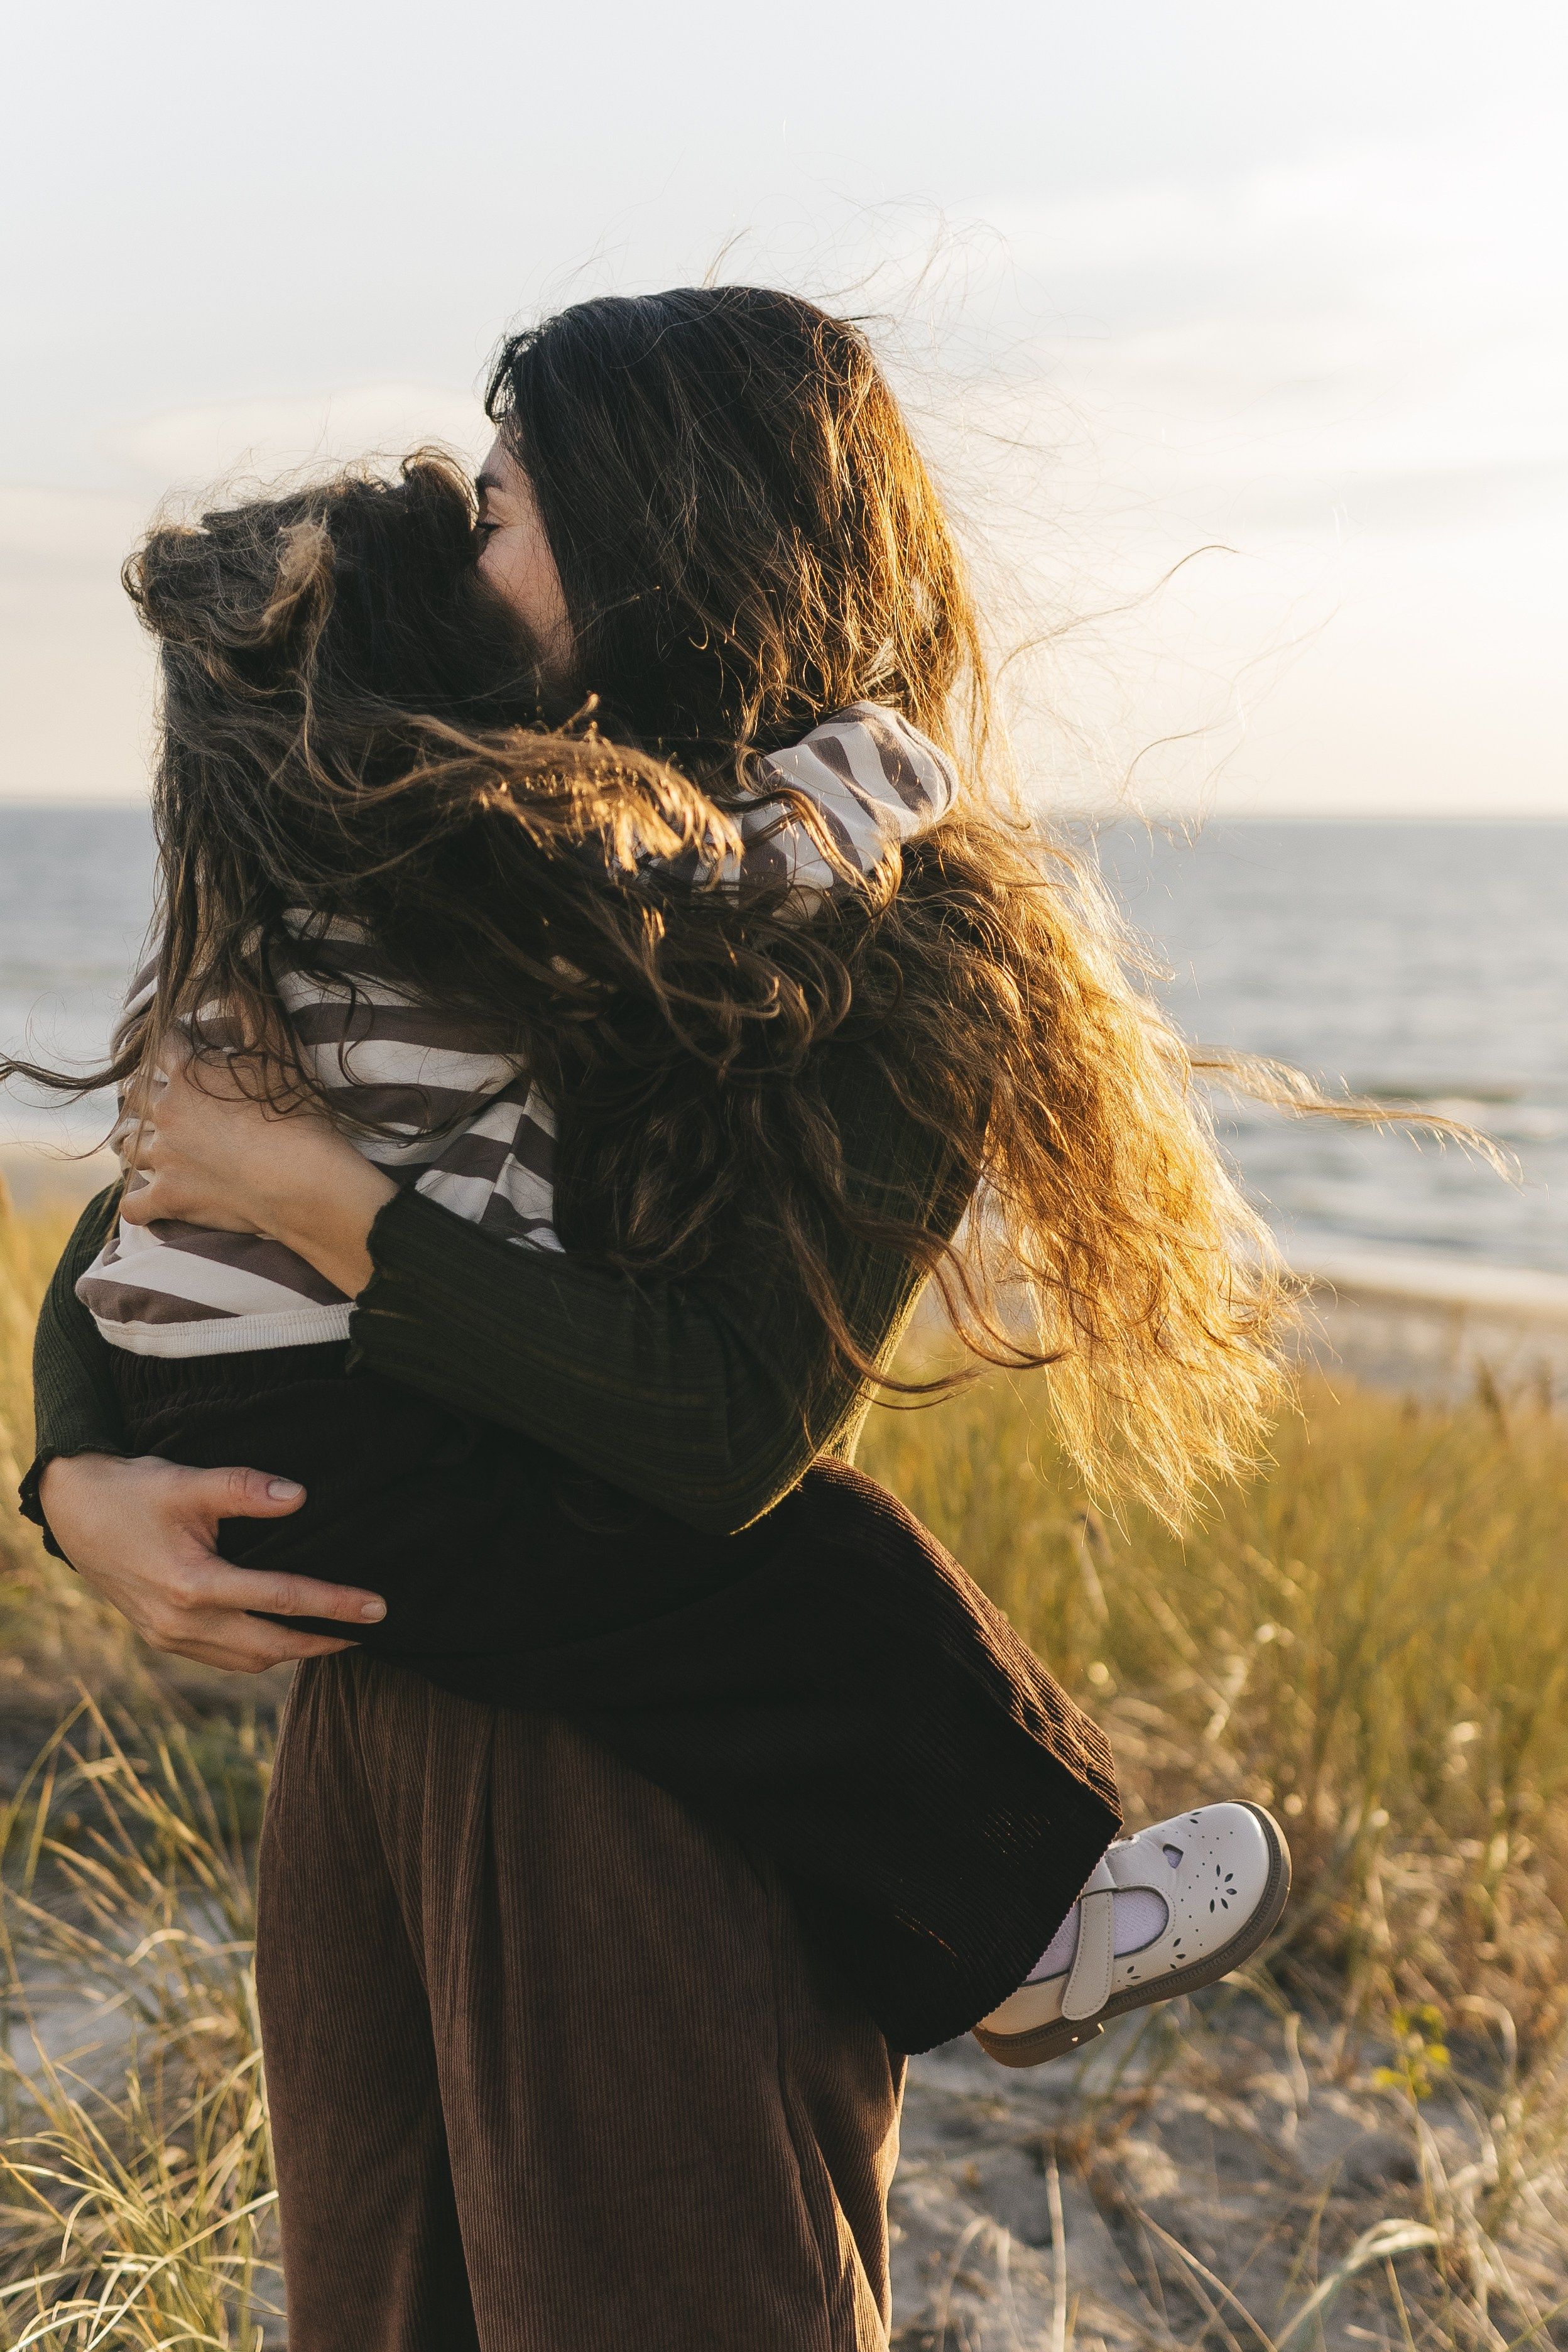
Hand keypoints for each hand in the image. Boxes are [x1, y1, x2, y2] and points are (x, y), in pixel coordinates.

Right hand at [38, 1452, 387, 1674]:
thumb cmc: (132, 1492)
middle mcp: (182, 1622)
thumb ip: (245, 1489)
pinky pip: (222, 1657)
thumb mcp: (188, 1481)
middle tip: (371, 1629)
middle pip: (271, 1647)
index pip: (283, 1599)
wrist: (72, 1512)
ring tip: (336, 1636)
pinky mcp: (162, 1637)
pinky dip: (259, 1653)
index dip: (336, 1603)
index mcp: (193, 1585)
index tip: (379, 1606)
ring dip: (294, 1653)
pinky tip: (283, 1636)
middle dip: (325, 1641)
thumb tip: (301, 1496)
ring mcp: (169, 1636)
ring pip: (246, 1661)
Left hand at [119, 1035, 394, 1294]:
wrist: (303, 1181)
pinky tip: (149, 1200)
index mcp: (188, 1073)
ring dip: (134, 1141)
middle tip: (160, 1098)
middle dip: (143, 1093)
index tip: (183, 1045)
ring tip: (145, 1143)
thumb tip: (238, 969)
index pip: (163, 1044)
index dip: (172, 1041)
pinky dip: (139, 1203)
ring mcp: (165, 1158)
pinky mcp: (171, 1199)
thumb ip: (254, 1011)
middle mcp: (167, 1112)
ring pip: (127, 1146)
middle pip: (133, 1094)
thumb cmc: (297, 1115)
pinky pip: (134, 1204)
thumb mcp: (281, 1053)